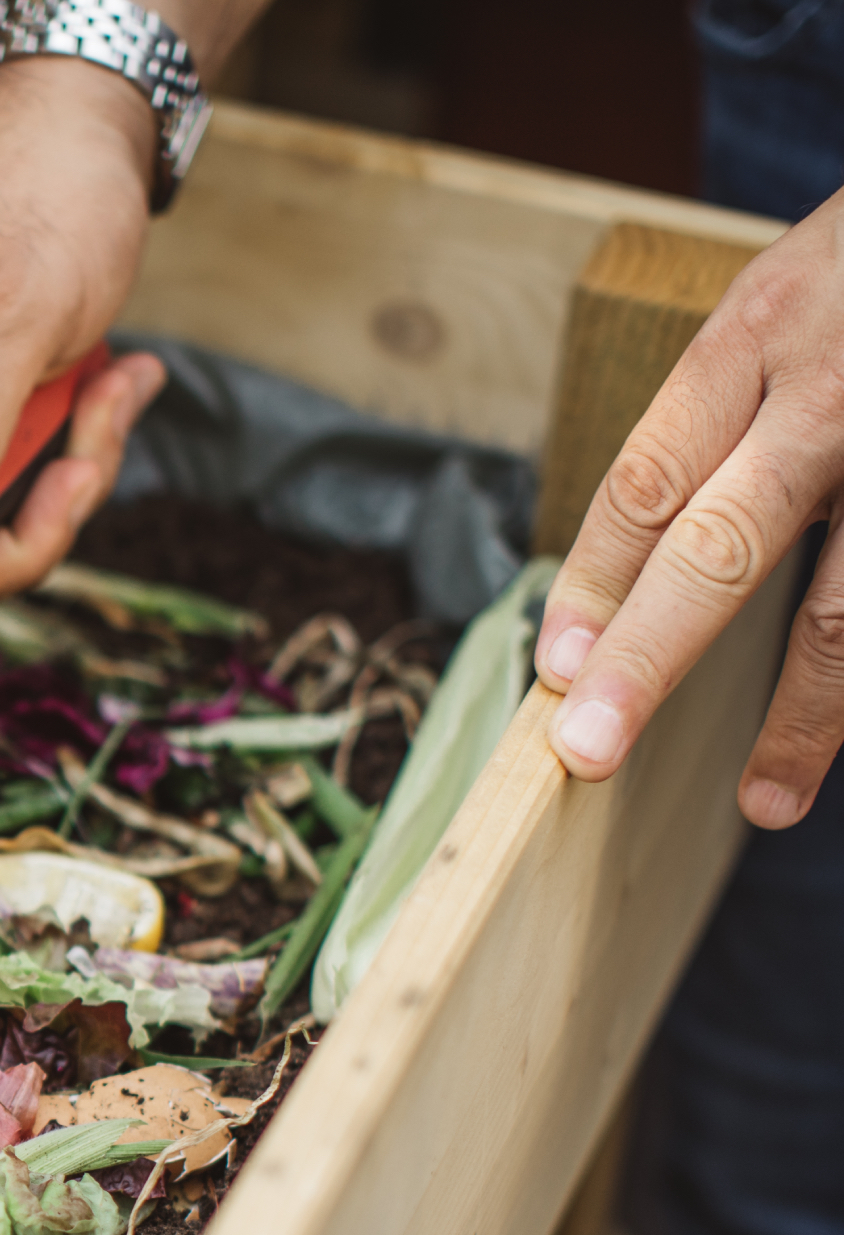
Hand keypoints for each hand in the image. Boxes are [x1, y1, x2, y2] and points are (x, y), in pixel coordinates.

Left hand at [537, 190, 843, 827]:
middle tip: (591, 749)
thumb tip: (632, 571)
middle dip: (649, 657)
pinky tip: (837, 737)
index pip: (647, 481)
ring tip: (765, 799)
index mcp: (758, 333)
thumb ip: (729, 411)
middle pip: (723, 545)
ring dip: (805, 713)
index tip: (559, 670)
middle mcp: (832, 389)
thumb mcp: (789, 293)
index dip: (596, 586)